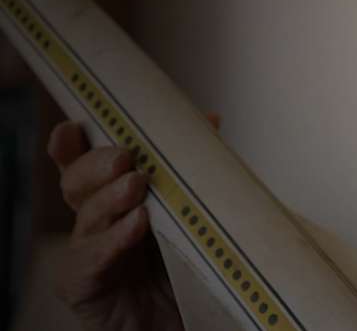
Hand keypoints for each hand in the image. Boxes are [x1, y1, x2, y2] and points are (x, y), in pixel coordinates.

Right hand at [46, 114, 220, 330]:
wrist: (181, 321)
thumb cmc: (182, 264)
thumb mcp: (189, 212)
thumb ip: (191, 170)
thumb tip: (208, 120)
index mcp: (113, 199)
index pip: (85, 165)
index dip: (73, 146)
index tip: (75, 125)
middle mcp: (94, 222)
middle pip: (77, 184)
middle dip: (96, 166)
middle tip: (123, 157)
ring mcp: (86, 253)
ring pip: (87, 218)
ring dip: (110, 199)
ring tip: (136, 184)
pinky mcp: (84, 287)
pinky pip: (91, 260)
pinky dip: (113, 240)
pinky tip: (135, 225)